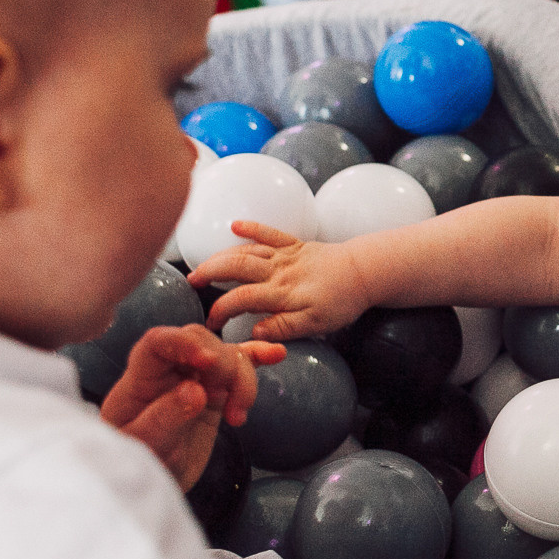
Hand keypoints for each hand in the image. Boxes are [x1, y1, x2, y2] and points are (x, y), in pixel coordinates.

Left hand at [101, 324, 286, 488]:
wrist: (156, 480)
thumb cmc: (141, 461)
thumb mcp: (144, 447)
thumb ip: (164, 418)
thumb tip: (194, 390)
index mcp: (141, 380)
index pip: (158, 343)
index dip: (184, 343)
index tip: (208, 360)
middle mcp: (168, 372)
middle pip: (200, 342)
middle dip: (223, 365)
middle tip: (228, 402)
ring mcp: (195, 379)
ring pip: (225, 355)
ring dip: (243, 378)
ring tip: (239, 416)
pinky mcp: (216, 393)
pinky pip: (237, 368)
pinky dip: (256, 359)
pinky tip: (275, 354)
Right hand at [186, 221, 372, 340]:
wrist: (366, 272)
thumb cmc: (341, 302)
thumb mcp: (316, 324)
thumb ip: (283, 328)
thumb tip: (252, 333)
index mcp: (281, 293)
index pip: (240, 300)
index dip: (220, 311)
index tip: (209, 324)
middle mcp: (278, 271)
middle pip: (235, 268)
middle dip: (209, 273)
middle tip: (191, 282)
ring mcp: (285, 255)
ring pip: (246, 251)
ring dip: (221, 255)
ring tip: (202, 265)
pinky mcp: (295, 244)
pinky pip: (270, 233)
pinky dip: (252, 227)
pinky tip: (235, 225)